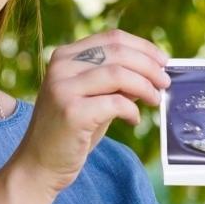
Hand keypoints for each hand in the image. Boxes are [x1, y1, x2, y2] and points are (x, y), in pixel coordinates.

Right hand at [10, 28, 169, 193]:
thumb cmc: (69, 133)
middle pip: (119, 52)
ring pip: (119, 74)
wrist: (39, 165)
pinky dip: (132, 110)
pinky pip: (116, 102)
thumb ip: (116, 83)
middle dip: (149, 67)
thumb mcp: (92, 99)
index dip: (143, 47)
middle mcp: (61, 67)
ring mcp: (63, 88)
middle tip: (165, 82)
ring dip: (145, 86)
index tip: (163, 61)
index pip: (112, 38)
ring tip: (155, 100)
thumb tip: (152, 71)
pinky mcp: (71, 112)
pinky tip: (133, 120)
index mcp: (65, 57)